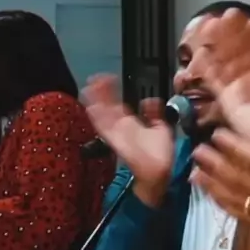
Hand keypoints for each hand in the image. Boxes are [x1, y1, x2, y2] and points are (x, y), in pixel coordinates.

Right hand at [82, 75, 173, 202]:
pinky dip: (97, 118)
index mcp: (130, 123)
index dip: (111, 91)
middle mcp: (120, 127)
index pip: (117, 104)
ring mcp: (116, 134)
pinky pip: (104, 128)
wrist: (159, 171)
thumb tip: (150, 100)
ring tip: (89, 87)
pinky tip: (91, 108)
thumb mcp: (161, 127)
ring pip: (102, 115)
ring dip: (95, 102)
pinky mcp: (115, 141)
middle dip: (100, 93)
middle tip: (93, 79)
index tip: (107, 78)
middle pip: (106, 107)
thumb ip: (155, 113)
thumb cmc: (161, 154)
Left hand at [191, 110, 249, 240]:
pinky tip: (206, 190)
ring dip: (212, 184)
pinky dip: (220, 201)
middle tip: (197, 150)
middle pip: (239, 180)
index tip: (217, 134)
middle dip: (216, 164)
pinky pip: (238, 213)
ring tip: (194, 169)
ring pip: (234, 198)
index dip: (234, 148)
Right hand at [196, 9, 249, 158]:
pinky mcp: (228, 103)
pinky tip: (201, 52)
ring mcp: (238, 92)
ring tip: (212, 24)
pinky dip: (207, 68)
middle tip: (228, 14)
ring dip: (219, 44)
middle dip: (233, 34)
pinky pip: (215, 83)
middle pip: (239, 53)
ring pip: (225, 63)